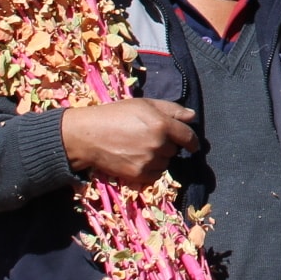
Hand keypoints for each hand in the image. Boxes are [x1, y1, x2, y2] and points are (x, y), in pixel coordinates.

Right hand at [61, 99, 195, 188]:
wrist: (88, 136)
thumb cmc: (115, 115)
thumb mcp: (143, 104)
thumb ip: (171, 109)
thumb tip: (192, 116)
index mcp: (162, 125)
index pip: (188, 137)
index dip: (192, 141)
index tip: (192, 145)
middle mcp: (158, 144)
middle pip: (174, 150)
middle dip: (167, 145)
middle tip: (148, 138)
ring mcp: (149, 161)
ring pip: (165, 163)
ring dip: (159, 158)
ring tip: (140, 148)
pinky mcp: (139, 175)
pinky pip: (155, 175)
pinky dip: (150, 169)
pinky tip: (137, 159)